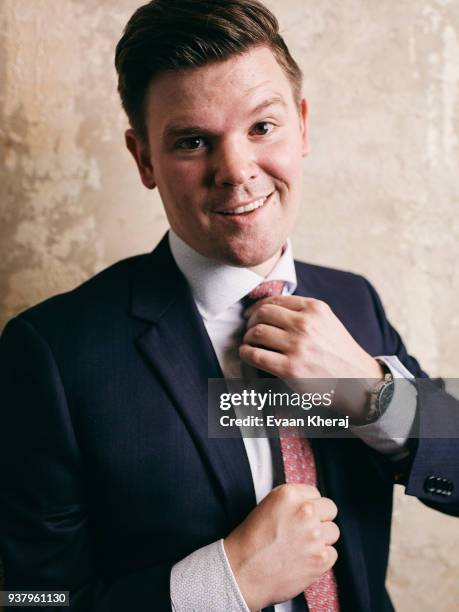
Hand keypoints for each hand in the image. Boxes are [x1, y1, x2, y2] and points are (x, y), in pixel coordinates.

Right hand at [223, 483, 338, 610]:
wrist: (242, 572)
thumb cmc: (250, 541)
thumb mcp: (267, 506)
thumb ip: (292, 502)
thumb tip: (310, 504)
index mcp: (289, 495)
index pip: (315, 493)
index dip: (308, 505)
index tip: (301, 515)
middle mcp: (305, 512)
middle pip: (330, 509)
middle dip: (320, 518)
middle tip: (306, 530)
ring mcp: (315, 536)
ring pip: (333, 531)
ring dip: (321, 539)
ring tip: (302, 546)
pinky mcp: (321, 559)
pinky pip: (332, 554)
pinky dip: (321, 558)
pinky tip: (304, 559)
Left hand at [240, 296, 383, 419]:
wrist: (359, 382)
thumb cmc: (339, 353)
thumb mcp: (327, 322)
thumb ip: (303, 312)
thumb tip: (267, 309)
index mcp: (315, 308)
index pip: (274, 300)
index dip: (257, 307)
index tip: (251, 315)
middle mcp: (306, 324)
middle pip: (262, 314)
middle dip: (250, 322)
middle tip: (249, 331)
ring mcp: (298, 346)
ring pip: (256, 333)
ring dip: (247, 338)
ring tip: (250, 344)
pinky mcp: (290, 368)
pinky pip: (255, 355)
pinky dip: (246, 353)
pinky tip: (249, 355)